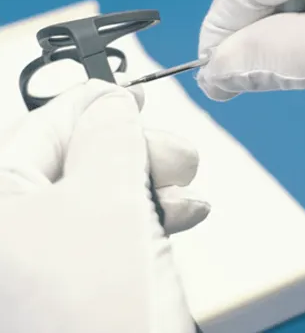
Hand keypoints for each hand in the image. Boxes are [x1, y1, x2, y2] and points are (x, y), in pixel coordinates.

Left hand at [0, 80, 208, 332]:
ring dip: (152, 184)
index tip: (134, 93)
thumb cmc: (94, 318)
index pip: (44, 126)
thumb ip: (109, 135)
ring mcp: (45, 259)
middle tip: (177, 154)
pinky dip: (152, 216)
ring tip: (188, 190)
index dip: (96, 104)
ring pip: (104, 193)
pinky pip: (114, 229)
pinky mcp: (79, 281)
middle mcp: (14, 229)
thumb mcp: (107, 199)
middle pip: (78, 159)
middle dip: (135, 151)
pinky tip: (183, 215)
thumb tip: (112, 102)